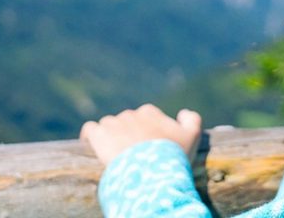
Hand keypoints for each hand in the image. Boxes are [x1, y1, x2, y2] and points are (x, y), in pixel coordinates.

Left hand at [80, 104, 202, 166]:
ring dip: (110, 138)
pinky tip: (92, 147)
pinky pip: (90, 130)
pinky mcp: (98, 135)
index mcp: (149, 112)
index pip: (144, 117)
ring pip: (108, 126)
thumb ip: (192, 120)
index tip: (148, 147)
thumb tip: (183, 113)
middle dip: (127, 135)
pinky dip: (90, 137)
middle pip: (125, 123)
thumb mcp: (193, 137)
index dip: (146, 131)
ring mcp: (113, 124)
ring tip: (115, 157)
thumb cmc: (173, 156)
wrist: (152, 172)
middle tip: (132, 157)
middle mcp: (130, 114)